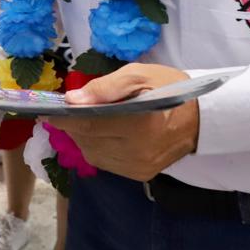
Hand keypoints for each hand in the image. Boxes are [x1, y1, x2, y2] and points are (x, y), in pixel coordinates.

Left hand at [56, 63, 198, 181]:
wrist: (200, 117)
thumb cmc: (168, 88)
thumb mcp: (138, 74)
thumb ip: (104, 87)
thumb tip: (72, 100)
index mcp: (139, 124)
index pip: (89, 126)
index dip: (64, 119)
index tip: (49, 111)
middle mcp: (138, 151)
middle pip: (88, 142)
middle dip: (73, 127)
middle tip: (68, 112)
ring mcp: (140, 167)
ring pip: (94, 155)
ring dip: (84, 138)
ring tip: (87, 121)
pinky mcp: (141, 175)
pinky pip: (107, 162)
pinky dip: (98, 148)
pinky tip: (103, 134)